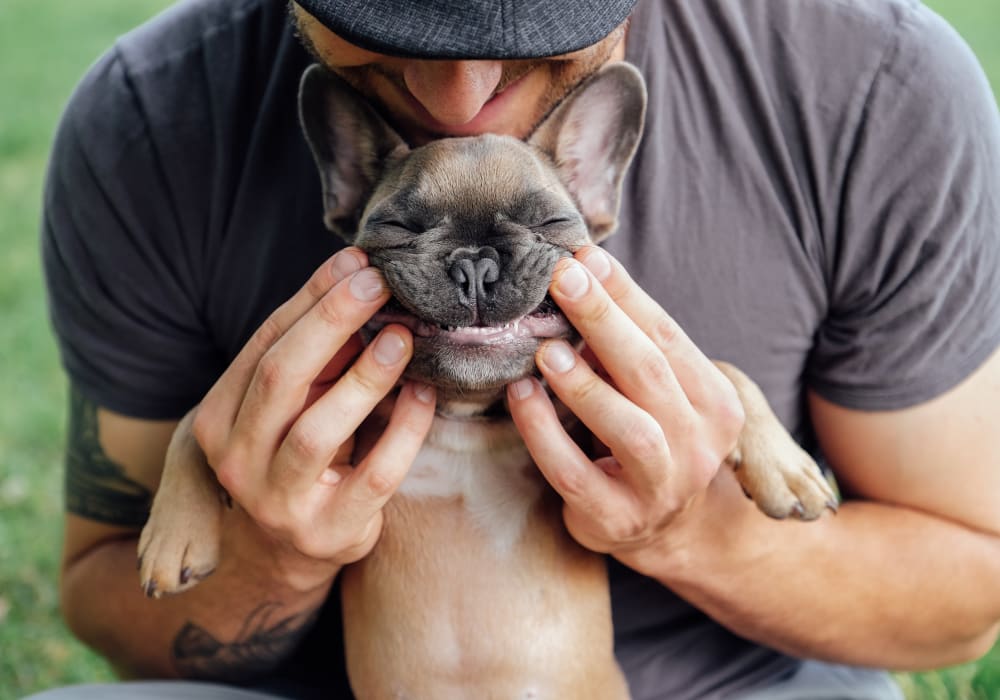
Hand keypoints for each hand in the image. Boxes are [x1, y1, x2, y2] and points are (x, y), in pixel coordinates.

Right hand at [192, 248, 435, 590]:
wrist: (282, 554)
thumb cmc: (293, 457)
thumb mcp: (288, 405)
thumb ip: (315, 354)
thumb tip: (357, 280)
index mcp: (218, 417)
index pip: (264, 344)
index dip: (310, 299)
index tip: (355, 262)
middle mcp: (236, 459)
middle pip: (281, 377)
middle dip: (331, 323)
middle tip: (378, 284)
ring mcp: (277, 501)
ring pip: (318, 429)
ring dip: (365, 378)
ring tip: (402, 337)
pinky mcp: (327, 531)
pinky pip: (373, 475)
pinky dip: (402, 431)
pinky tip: (423, 395)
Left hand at [506, 246, 743, 570]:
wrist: (664, 529)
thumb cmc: (651, 439)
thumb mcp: (655, 392)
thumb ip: (628, 345)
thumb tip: (582, 273)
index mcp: (715, 402)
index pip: (668, 337)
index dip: (626, 296)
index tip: (586, 257)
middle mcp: (698, 445)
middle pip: (651, 372)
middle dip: (604, 321)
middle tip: (562, 279)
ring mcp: (662, 487)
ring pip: (629, 429)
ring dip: (584, 384)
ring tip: (545, 350)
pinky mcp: (616, 520)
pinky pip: (575, 474)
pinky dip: (545, 433)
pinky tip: (521, 397)